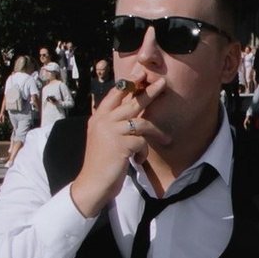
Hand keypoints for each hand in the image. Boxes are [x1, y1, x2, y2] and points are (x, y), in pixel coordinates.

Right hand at [68, 73, 152, 219]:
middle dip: (148, 92)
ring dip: (156, 133)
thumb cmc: (101, 163)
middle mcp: (103, 121)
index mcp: (98, 118)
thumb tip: (132, 113)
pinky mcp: (120, 145)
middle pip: (130, 102)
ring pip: (141, 122)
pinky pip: (142, 142)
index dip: (128, 83)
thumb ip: (113, 124)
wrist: (92, 184)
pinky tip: (138, 160)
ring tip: (167, 140)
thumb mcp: (103, 139)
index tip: (140, 73)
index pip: (114, 95)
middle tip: (162, 83)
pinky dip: (143, 153)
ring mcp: (111, 131)